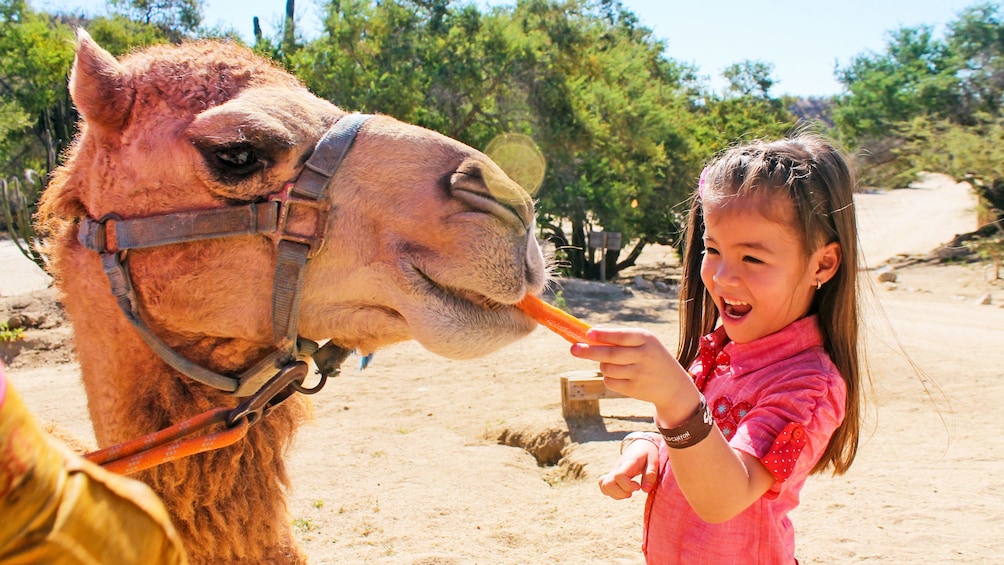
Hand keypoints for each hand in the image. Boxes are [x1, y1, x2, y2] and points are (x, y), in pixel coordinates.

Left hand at [571, 327, 692, 408]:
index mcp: (646, 339)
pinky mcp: (634, 389)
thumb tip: (589, 336)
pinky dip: (608, 377)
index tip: (588, 334)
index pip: (621, 336)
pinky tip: (618, 374)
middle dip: (589, 352)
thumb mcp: (644, 342)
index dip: (603, 335)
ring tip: (609, 362)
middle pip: (610, 354)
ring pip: (607, 368)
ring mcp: (639, 374)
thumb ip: (620, 338)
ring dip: (602, 365)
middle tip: (573, 349)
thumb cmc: (651, 356)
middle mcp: (644, 356)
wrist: (673, 385)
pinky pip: (610, 381)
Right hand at [598, 437, 659, 499]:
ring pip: (604, 486)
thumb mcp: (654, 461)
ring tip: (629, 492)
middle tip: (633, 491)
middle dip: (621, 493)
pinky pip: (604, 485)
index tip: (638, 487)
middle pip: (608, 484)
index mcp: (628, 463)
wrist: (640, 444)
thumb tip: (645, 490)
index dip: (627, 486)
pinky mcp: (612, 475)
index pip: (619, 476)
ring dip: (616, 494)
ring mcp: (613, 471)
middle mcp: (617, 467)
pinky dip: (611, 492)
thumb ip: (651, 475)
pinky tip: (623, 491)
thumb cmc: (648, 453)